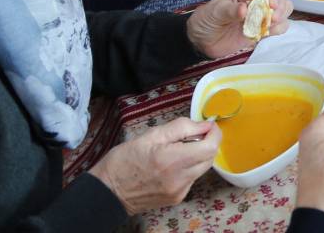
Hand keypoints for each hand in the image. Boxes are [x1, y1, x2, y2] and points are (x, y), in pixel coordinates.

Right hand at [89, 117, 221, 214]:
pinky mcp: (176, 199)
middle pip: (209, 158)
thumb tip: (205, 125)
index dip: (214, 133)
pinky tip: (172, 165)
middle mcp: (180, 179)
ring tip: (178, 150)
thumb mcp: (151, 135)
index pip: (210, 147)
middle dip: (207, 143)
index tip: (209, 126)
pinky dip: (188, 168)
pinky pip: (192, 179)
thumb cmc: (125, 160)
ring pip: (202, 169)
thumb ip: (182, 128)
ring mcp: (179, 191)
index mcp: (173, 160)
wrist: (108, 191)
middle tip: (194, 135)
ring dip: (198, 156)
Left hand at [185, 0, 293, 58]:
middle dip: (279, 5)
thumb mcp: (215, 12)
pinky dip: (279, 28)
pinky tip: (269, 32)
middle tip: (272, 17)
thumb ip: (230, 10)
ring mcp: (261, 15)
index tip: (270, 3)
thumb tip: (244, 9)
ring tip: (271, 24)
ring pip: (284, 9)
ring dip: (282, 16)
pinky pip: (280, 26)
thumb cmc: (207, 20)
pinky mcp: (262, 29)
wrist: (202, 41)